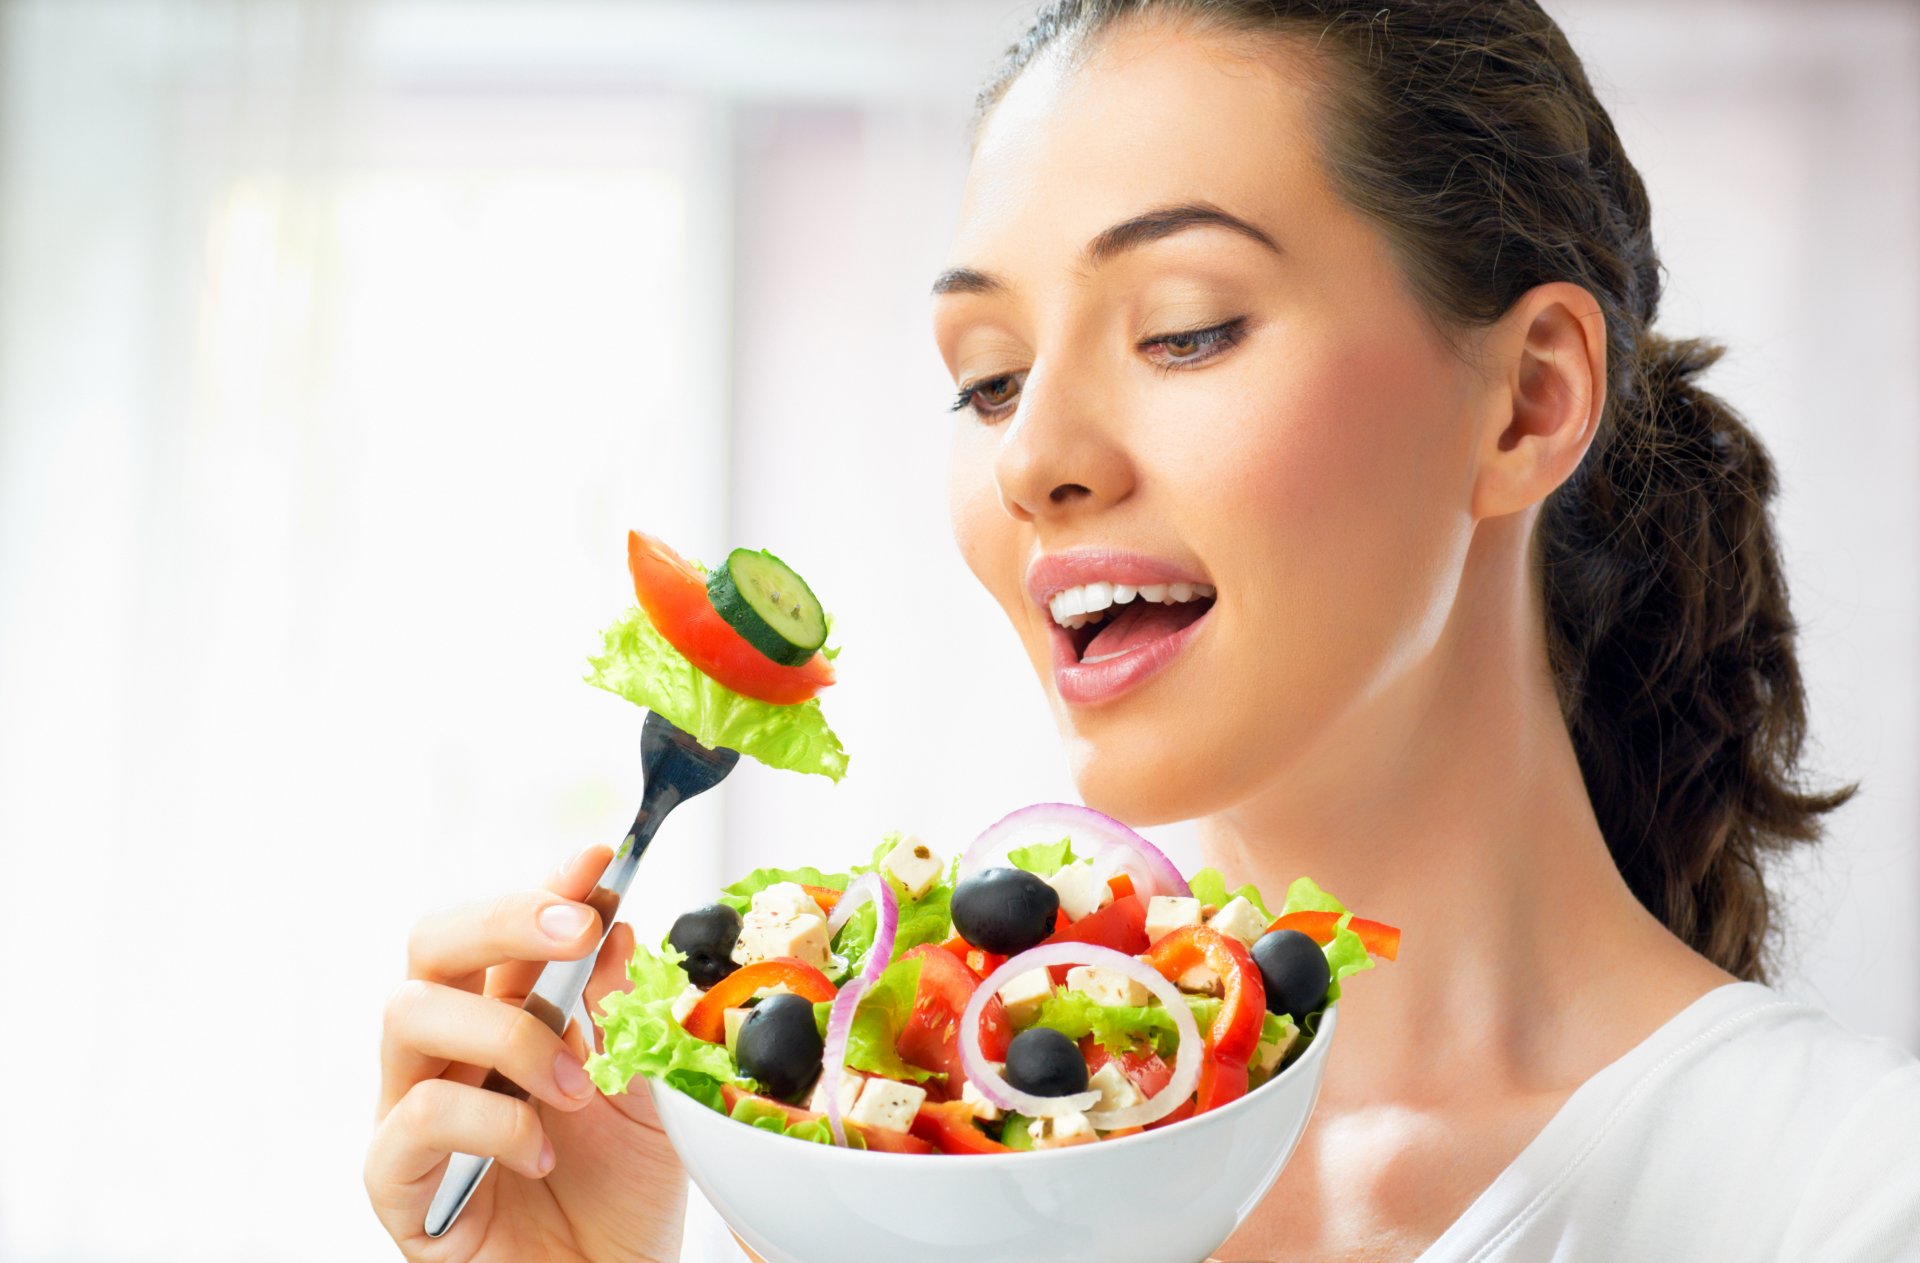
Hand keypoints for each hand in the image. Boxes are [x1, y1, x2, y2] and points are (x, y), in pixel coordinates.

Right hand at [366, 845, 686, 1261]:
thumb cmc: (620, 1199)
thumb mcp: (647, 1094)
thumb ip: (627, 1016)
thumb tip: (617, 928)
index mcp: (509, 1017)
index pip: (507, 930)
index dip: (546, 885)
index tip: (597, 859)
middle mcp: (451, 1051)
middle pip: (433, 943)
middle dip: (506, 918)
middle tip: (579, 931)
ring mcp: (414, 1109)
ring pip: (408, 1012)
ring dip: (509, 1033)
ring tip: (578, 1088)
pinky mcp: (396, 1179)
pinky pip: (416, 1114)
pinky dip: (491, 1119)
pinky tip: (542, 1152)